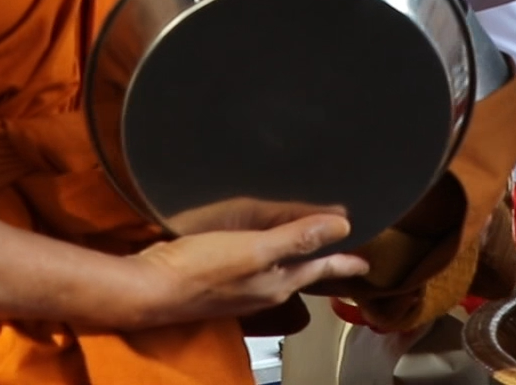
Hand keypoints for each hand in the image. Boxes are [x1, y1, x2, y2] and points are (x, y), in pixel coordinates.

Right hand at [124, 209, 368, 328]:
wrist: (150, 288)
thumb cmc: (199, 271)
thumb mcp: (256, 249)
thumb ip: (298, 239)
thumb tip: (341, 227)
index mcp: (278, 282)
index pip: (323, 269)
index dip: (345, 261)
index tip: (366, 261)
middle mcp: (264, 289)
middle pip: (304, 272)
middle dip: (324, 261)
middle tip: (342, 251)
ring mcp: (241, 288)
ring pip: (280, 270)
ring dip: (296, 256)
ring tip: (308, 246)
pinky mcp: (219, 280)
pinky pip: (255, 266)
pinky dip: (266, 254)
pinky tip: (258, 245)